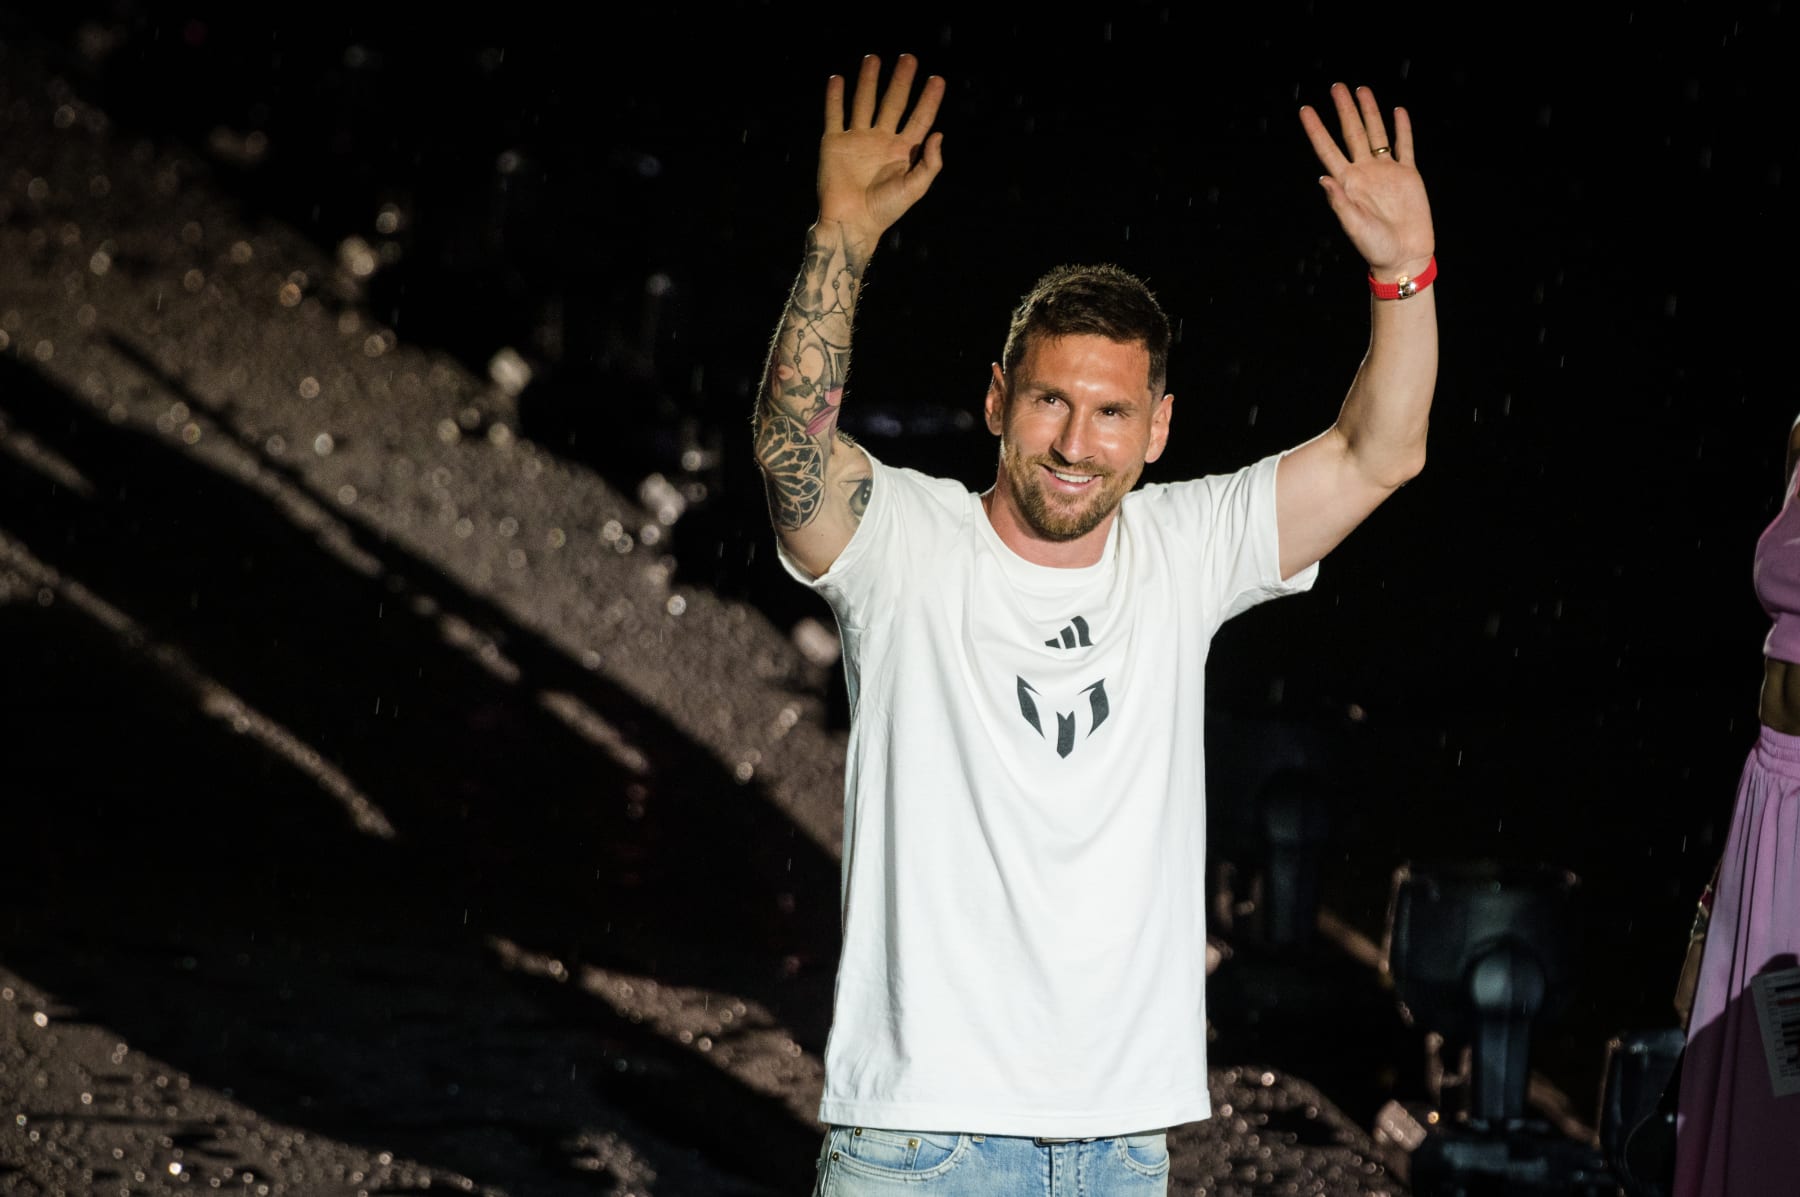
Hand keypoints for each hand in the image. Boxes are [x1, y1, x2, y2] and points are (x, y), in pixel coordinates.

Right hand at [817, 54, 944, 253]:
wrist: (850, 223)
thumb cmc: (884, 211)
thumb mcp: (914, 189)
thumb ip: (930, 163)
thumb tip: (939, 134)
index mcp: (902, 151)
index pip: (919, 118)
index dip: (929, 99)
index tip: (937, 79)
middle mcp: (880, 141)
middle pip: (893, 103)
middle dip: (901, 81)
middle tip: (909, 58)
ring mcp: (857, 140)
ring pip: (864, 102)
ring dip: (868, 81)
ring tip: (873, 58)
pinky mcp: (834, 143)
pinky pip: (835, 115)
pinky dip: (835, 97)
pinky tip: (838, 80)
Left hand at [1299, 84, 1434, 280]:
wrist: (1404, 255)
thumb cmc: (1375, 247)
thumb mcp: (1354, 226)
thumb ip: (1340, 203)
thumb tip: (1323, 178)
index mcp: (1348, 183)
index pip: (1328, 149)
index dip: (1316, 129)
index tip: (1305, 110)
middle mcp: (1365, 172)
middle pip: (1352, 133)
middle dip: (1344, 110)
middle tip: (1336, 87)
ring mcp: (1386, 171)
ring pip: (1377, 133)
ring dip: (1369, 111)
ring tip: (1361, 89)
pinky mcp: (1408, 175)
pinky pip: (1405, 146)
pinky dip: (1402, 128)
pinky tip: (1397, 111)